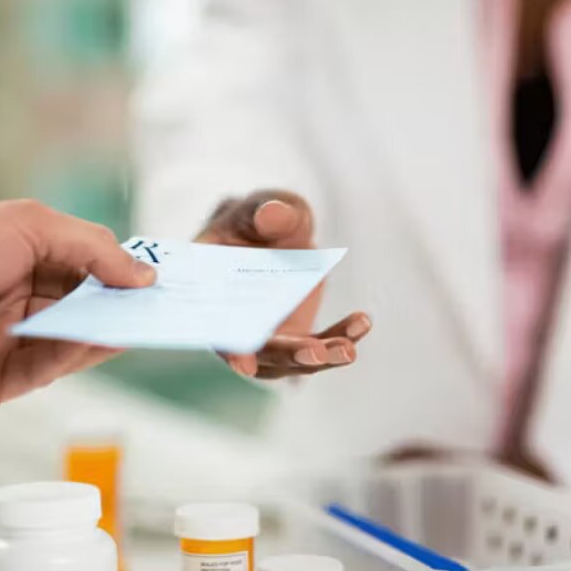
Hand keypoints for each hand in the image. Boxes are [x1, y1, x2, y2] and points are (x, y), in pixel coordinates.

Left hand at [0, 201, 155, 409]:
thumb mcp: (39, 226)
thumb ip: (96, 250)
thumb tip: (144, 276)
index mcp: (19, 266)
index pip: (81, 276)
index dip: (117, 278)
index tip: (154, 280)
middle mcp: (14, 307)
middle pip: (81, 315)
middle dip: (117, 309)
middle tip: (158, 306)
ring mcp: (5, 346)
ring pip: (70, 347)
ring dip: (100, 332)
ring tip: (134, 318)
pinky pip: (44, 371)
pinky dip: (69, 355)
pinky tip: (89, 336)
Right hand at [198, 189, 370, 378]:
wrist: (278, 234)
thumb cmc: (258, 218)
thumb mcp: (262, 205)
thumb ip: (266, 210)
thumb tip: (273, 215)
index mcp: (208, 291)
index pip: (211, 325)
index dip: (226, 347)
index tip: (244, 364)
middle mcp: (232, 324)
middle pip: (255, 352)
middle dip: (286, 354)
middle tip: (315, 353)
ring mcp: (264, 336)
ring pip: (289, 359)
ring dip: (319, 356)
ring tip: (348, 349)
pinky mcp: (295, 338)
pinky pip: (319, 345)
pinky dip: (341, 336)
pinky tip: (361, 322)